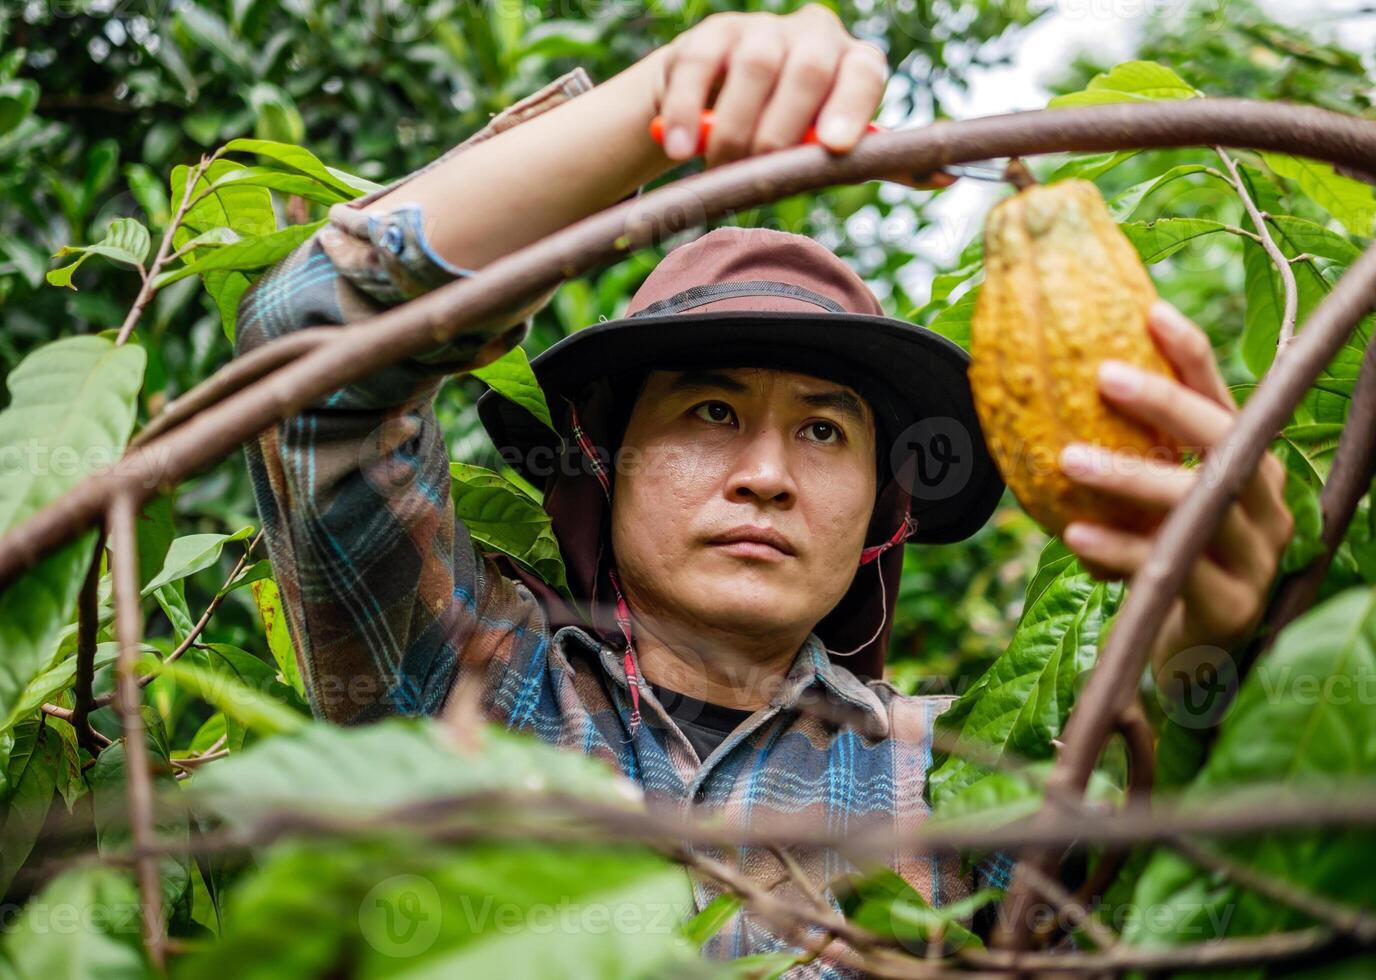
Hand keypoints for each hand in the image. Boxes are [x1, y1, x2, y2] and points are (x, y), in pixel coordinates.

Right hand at [651, 6, 888, 168]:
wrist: (719, 108)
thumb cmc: (792, 134)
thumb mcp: (832, 150)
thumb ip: (880, 163)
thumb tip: (945, 179)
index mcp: (854, 63)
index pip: (865, 73)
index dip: (851, 107)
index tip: (833, 147)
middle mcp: (816, 36)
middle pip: (810, 69)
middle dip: (783, 129)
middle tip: (758, 171)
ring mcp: (762, 30)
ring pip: (756, 67)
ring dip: (735, 128)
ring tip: (719, 168)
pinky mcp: (712, 36)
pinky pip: (700, 68)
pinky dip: (686, 113)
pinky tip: (680, 148)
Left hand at [1056, 300, 1294, 678]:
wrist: (1188, 660)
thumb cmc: (1161, 564)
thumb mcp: (1147, 506)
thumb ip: (1124, 458)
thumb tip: (1046, 390)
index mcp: (1248, 470)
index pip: (1225, 401)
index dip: (1192, 356)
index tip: (1150, 310)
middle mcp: (1266, 506)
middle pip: (1226, 441)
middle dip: (1167, 403)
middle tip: (1102, 374)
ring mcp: (1255, 559)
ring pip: (1200, 502)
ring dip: (1131, 476)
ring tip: (1068, 458)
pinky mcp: (1231, 607)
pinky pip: (1172, 568)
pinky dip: (1120, 548)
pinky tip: (1075, 535)